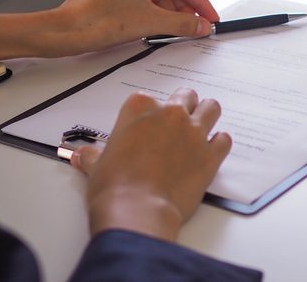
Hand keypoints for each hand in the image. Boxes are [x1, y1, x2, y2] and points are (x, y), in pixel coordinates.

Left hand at [0, 0, 219, 64]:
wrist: (64, 32)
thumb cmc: (97, 21)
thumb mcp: (150, 22)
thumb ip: (182, 23)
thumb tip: (201, 25)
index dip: (200, 2)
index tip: (211, 17)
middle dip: (184, 8)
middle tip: (197, 27)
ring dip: (169, 12)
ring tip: (179, 31)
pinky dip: (154, 12)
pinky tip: (160, 27)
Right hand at [72, 88, 231, 240]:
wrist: (137, 210)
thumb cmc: (114, 186)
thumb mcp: (96, 166)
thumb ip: (93, 155)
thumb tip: (82, 155)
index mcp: (140, 108)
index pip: (148, 99)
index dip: (148, 115)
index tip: (146, 128)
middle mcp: (170, 113)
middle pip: (185, 96)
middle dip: (182, 107)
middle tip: (175, 125)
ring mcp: (194, 132)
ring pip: (211, 108)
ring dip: (206, 116)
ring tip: (199, 130)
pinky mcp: (210, 154)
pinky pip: (224, 140)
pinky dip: (219, 144)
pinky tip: (210, 152)